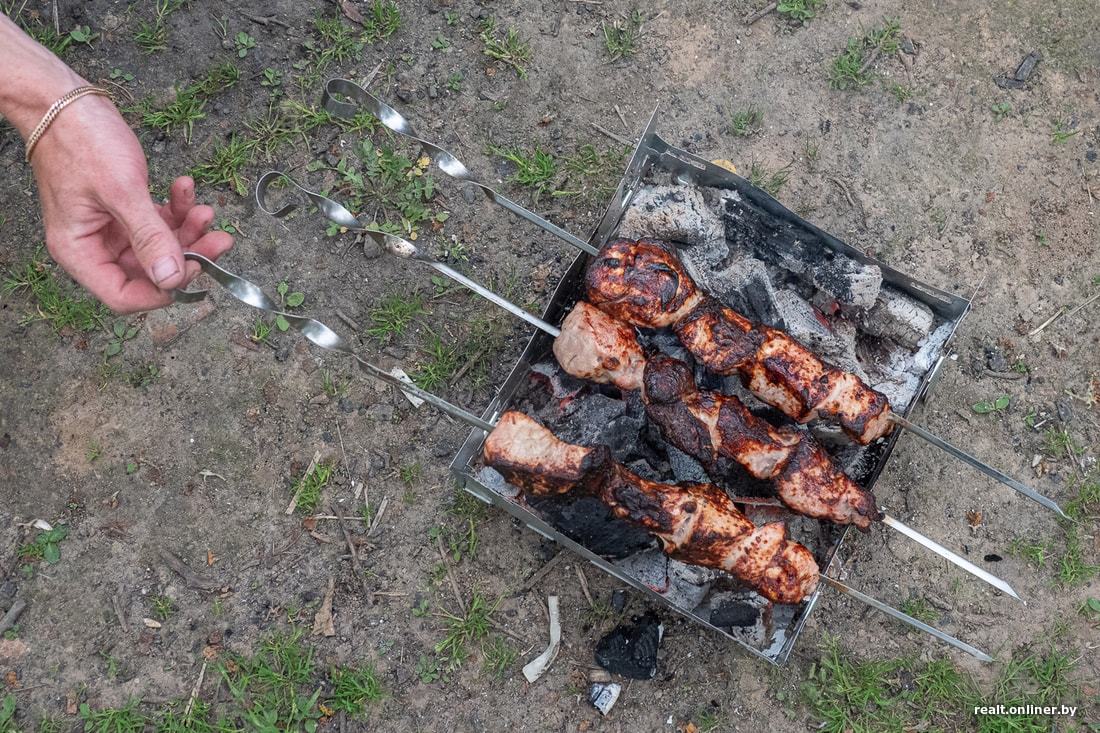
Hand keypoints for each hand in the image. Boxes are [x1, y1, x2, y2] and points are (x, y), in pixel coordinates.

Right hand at [29, 94, 232, 312]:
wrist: (64, 100)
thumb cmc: (81, 141)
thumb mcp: (121, 191)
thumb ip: (149, 238)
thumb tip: (172, 279)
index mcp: (80, 251)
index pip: (124, 295)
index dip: (163, 290)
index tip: (197, 270)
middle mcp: (94, 246)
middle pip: (149, 271)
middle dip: (187, 255)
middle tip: (220, 240)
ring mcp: (111, 229)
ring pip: (160, 246)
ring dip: (188, 231)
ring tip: (206, 210)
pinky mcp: (125, 210)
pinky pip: (158, 221)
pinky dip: (176, 209)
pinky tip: (185, 188)